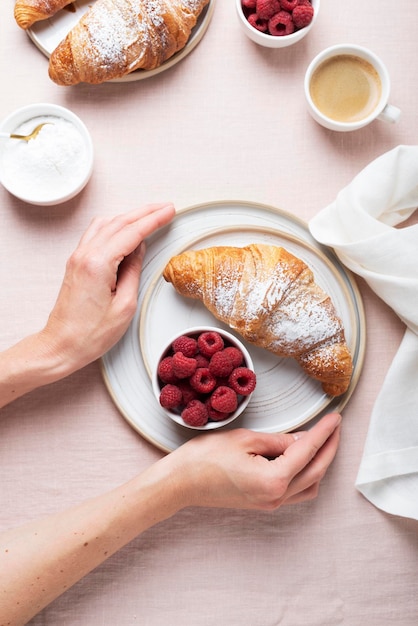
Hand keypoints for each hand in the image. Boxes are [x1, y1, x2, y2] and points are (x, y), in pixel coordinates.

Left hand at [40, 203, 174, 371]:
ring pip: (106, 224)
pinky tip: (125, 229)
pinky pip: (96, 234)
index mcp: (98, 264)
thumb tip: (138, 250)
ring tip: (148, 215)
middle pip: (118, 222)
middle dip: (144, 213)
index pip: (131, 233)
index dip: (153, 220)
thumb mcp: (124, 305)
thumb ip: (133, 272)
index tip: (168, 211)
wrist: (61, 345)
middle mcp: (84, 255)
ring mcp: (77, 258)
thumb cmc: (89, 334)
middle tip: (164, 207)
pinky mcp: (75, 264)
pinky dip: (114, 226)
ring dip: (129, 216)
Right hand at [170, 412, 341, 510]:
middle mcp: (276, 496)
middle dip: (329, 447)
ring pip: (310, 485)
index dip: (324, 432)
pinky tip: (303, 458)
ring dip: (320, 463)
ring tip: (323, 440)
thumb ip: (278, 440)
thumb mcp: (245, 439)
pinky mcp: (263, 504)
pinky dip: (306, 474)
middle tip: (336, 427)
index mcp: (273, 479)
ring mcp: (271, 504)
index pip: (307, 451)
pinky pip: (297, 491)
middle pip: (316, 471)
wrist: (181, 483)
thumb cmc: (206, 458)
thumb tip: (301, 439)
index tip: (336, 418)